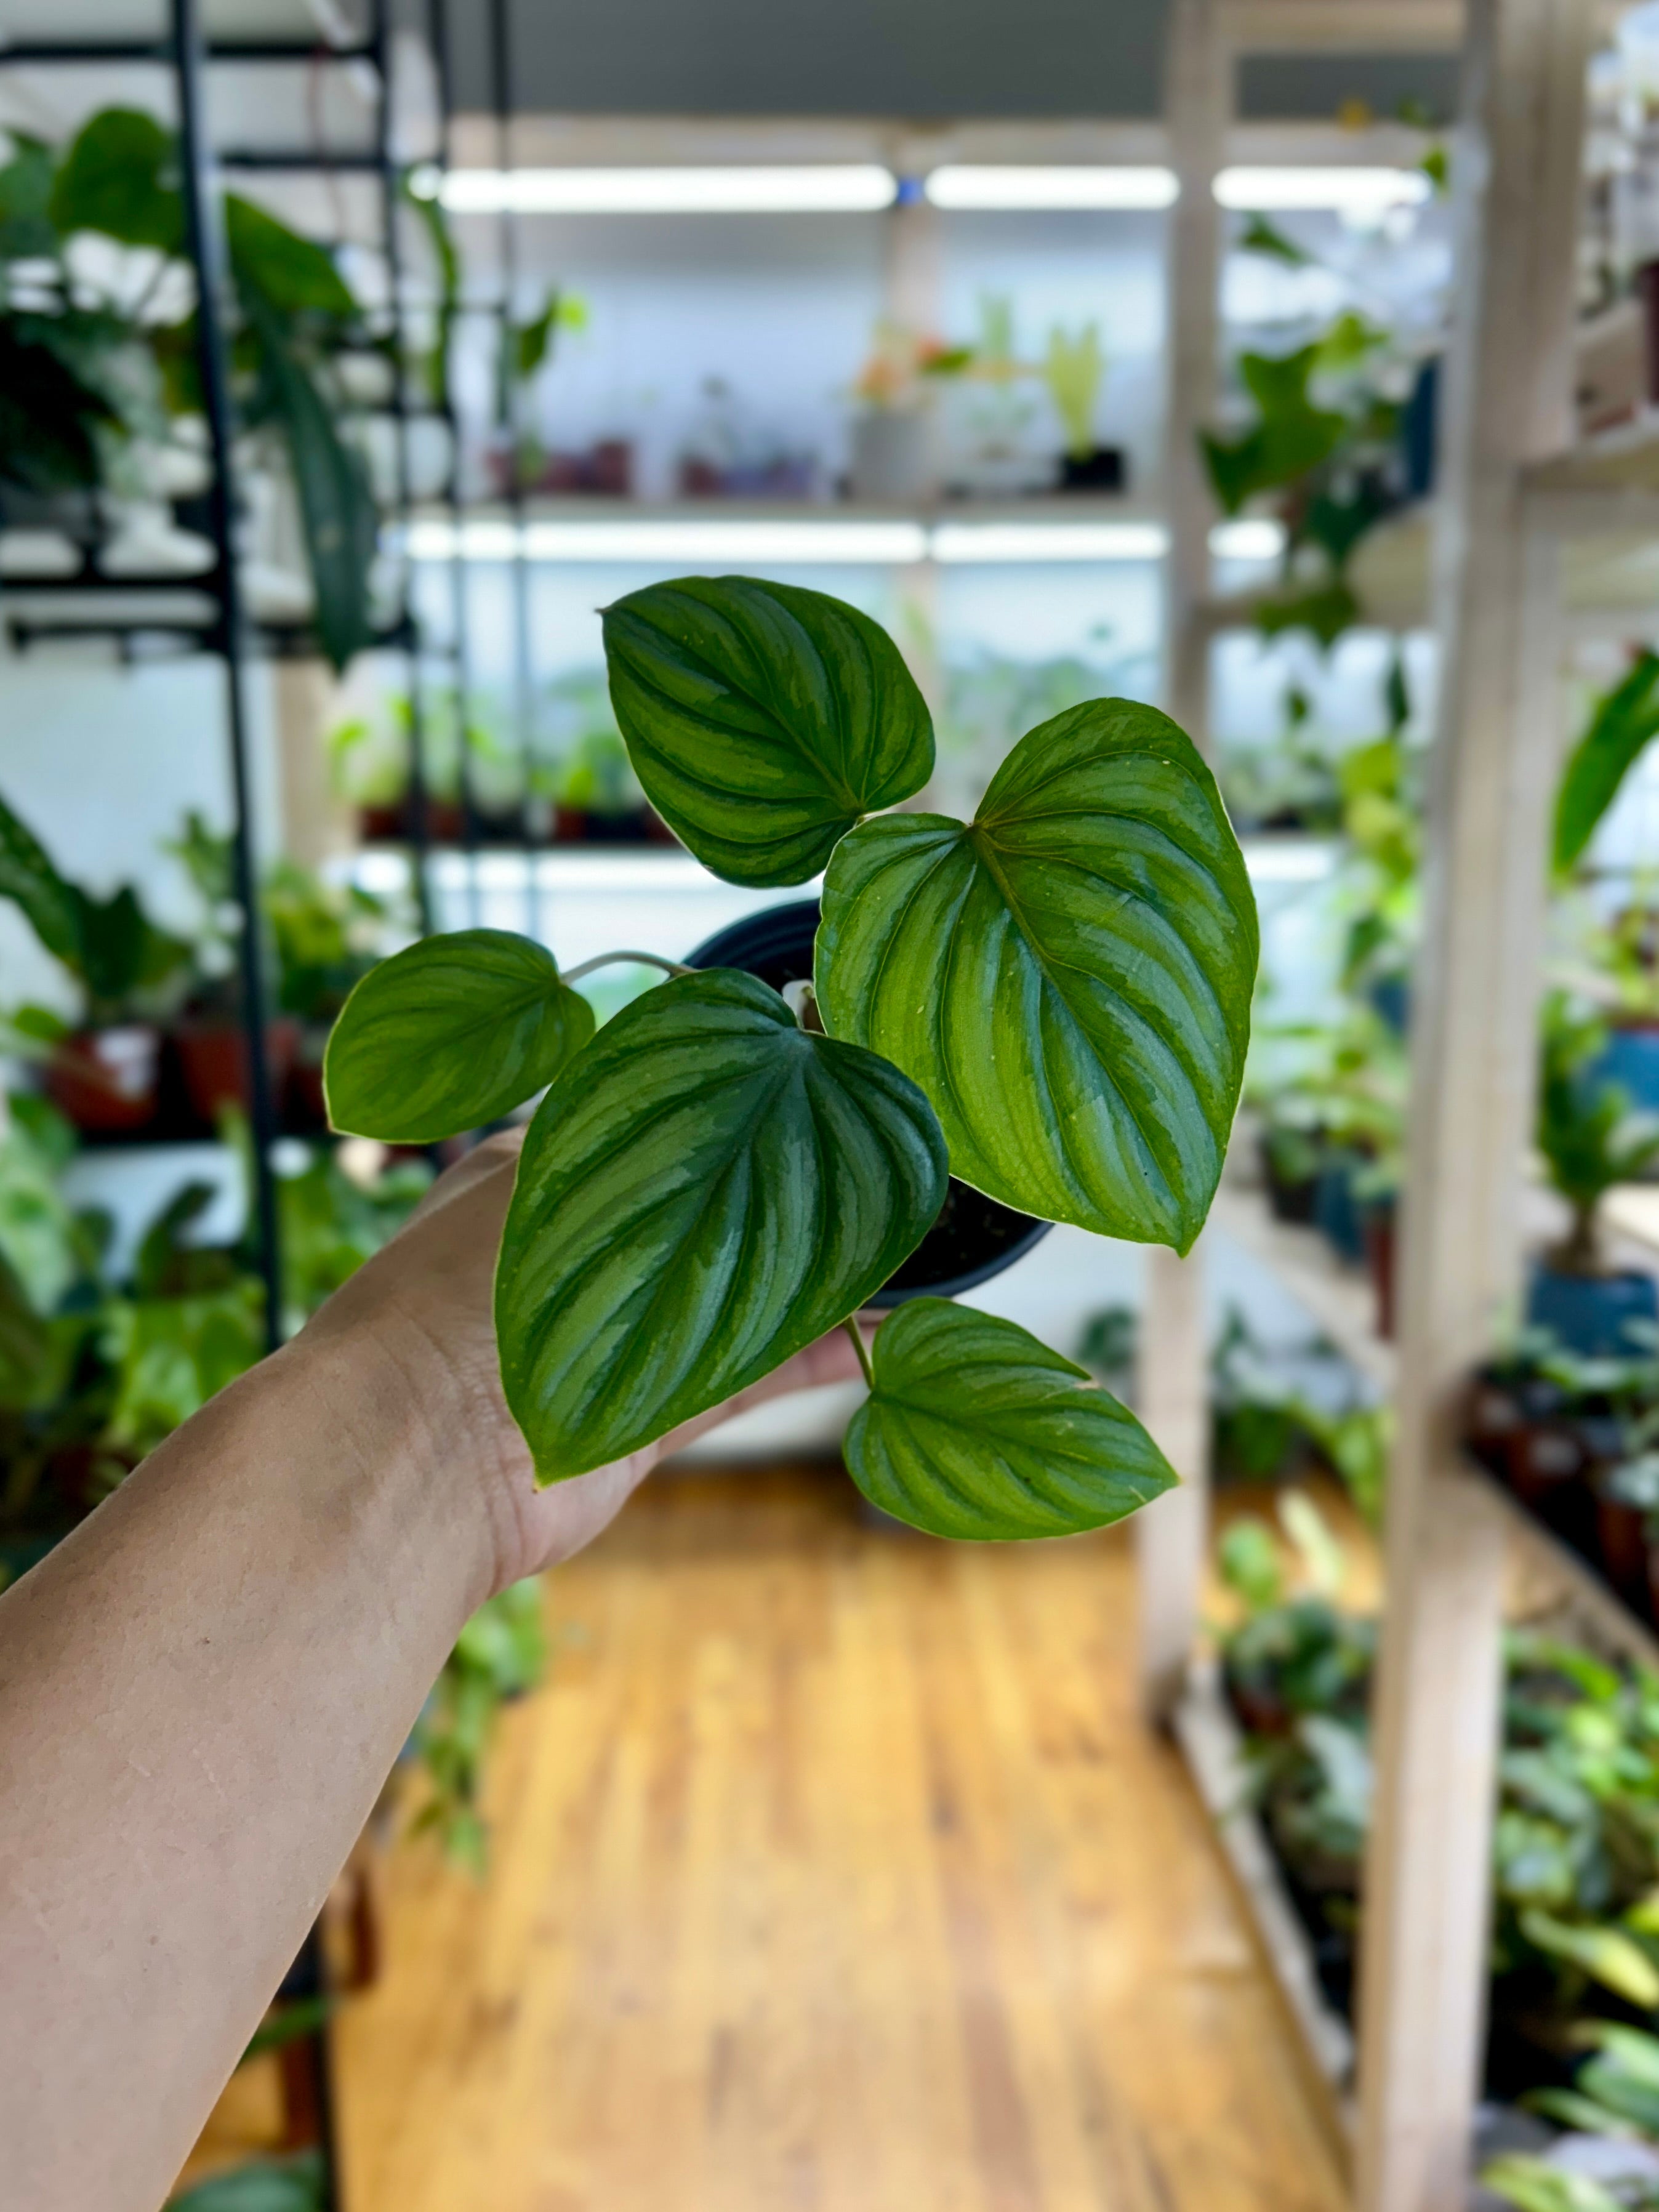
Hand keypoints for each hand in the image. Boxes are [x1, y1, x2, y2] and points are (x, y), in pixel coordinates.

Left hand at [306, 1131, 867, 1595]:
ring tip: (909, 1254)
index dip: (735, 1101)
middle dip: (785, 1190)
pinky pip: (744, 1376)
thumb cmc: (459, 1291)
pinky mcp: (642, 1417)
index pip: (656, 1110)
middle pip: (707, 1204)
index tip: (816, 1087)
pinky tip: (882, 1336)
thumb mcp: (561, 1175)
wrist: (409, 1460)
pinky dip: (812, 1357)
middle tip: (882, 1169)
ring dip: (816, 1277)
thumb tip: (740, 1066)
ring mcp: (612, 1334)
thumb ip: (661, 1133)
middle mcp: (580, 1246)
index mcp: (543, 1164)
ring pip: (736, 1290)